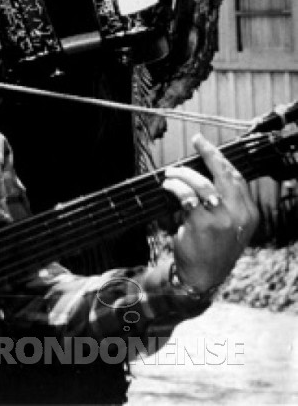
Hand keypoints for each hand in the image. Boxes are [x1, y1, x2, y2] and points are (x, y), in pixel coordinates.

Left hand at [162, 134, 258, 292]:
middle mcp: (239, 214)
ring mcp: (221, 218)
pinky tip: (168, 186)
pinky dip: (175, 187)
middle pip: (224, 174)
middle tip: (197, 141)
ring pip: (201, 183)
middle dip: (209, 154)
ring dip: (183, 174)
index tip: (208, 147)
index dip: (222, 159)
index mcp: (249, 214)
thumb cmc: (212, 247)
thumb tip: (205, 173)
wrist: (202, 275)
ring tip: (171, 173)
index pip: (237, 178)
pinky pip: (186, 196)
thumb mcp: (229, 225)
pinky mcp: (202, 223)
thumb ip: (226, 202)